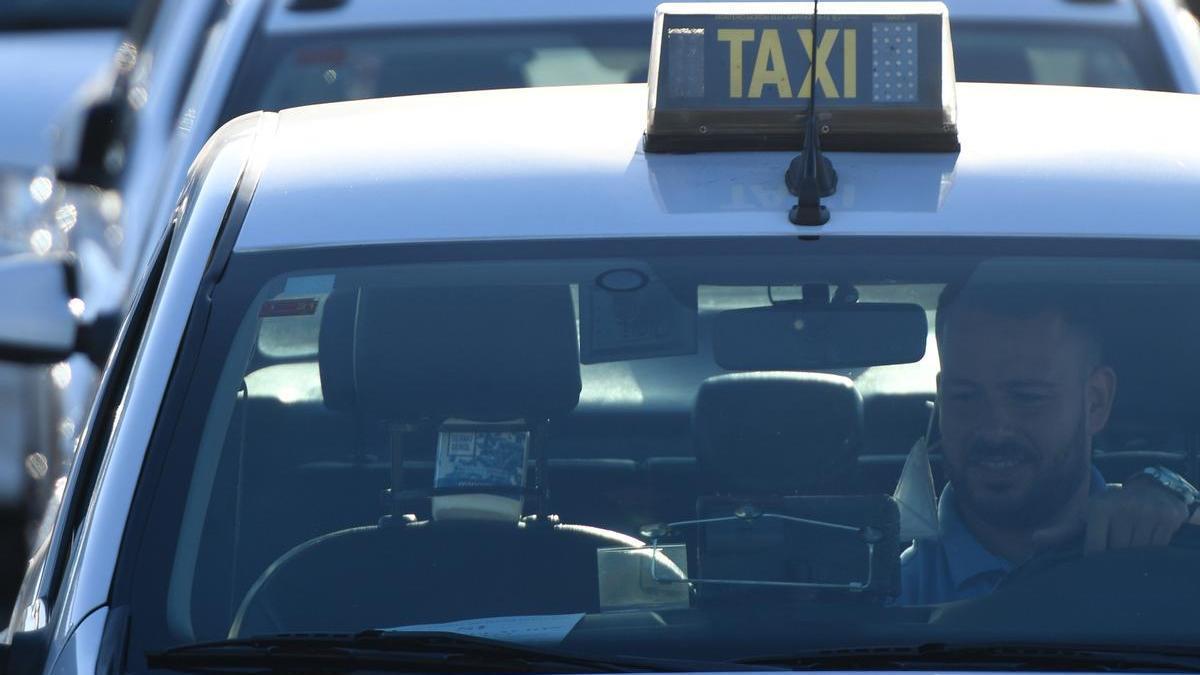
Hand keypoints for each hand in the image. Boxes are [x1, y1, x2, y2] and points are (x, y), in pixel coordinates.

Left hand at [1032, 478, 1188, 553]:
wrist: (1151, 491)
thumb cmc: (1110, 509)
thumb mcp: (1085, 517)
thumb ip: (1062, 532)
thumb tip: (1033, 541)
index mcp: (1098, 508)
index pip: (1094, 550)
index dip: (1096, 560)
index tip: (1095, 564)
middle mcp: (1122, 508)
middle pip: (1117, 553)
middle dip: (1115, 558)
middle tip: (1115, 556)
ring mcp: (1146, 513)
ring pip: (1138, 552)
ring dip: (1134, 557)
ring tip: (1131, 549)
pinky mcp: (1166, 518)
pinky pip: (1158, 548)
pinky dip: (1153, 551)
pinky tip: (1147, 542)